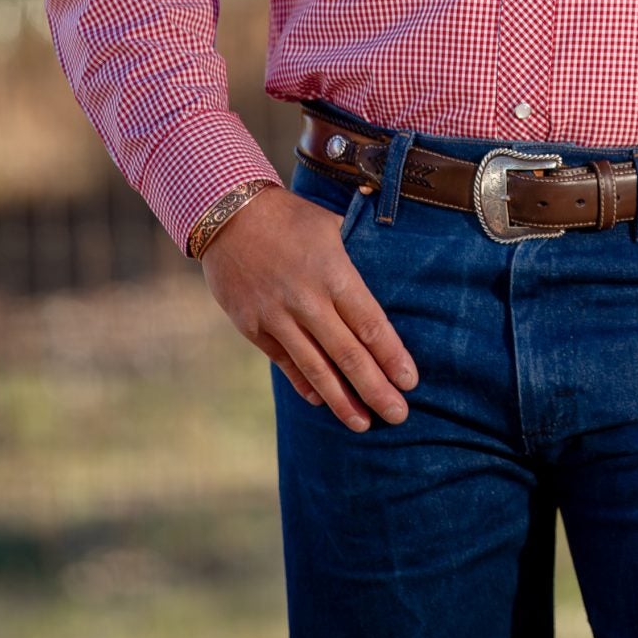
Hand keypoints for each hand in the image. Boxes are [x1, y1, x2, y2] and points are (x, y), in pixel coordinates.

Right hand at [199, 185, 419, 431]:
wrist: (227, 213)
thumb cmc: (288, 216)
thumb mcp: (329, 226)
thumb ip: (355, 255)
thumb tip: (384, 272)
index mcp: (333, 272)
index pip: (370, 324)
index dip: (391, 356)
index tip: (410, 381)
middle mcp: (307, 299)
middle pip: (348, 353)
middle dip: (375, 388)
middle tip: (399, 415)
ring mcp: (277, 316)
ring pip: (315, 367)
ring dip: (341, 399)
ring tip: (363, 424)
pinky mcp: (252, 326)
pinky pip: (284, 361)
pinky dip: (304, 383)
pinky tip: (322, 401)